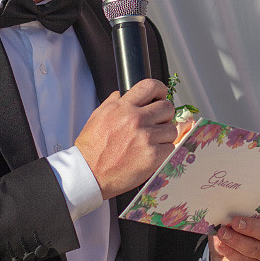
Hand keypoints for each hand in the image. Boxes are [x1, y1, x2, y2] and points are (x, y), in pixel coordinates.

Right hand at [76, 79, 177, 199]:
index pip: (150, 86)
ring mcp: (145, 137)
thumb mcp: (97, 116)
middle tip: (157, 123)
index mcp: (122, 107)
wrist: (89, 174)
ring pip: (171, 129)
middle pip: (167, 107)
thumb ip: (113, 102)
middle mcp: (135, 119)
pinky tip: (151, 154)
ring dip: (164, 136)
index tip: (161, 96)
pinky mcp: (152, 156)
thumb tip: (122, 93)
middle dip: (164, 115)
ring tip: (151, 142)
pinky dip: (163, 152)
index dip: (160, 90)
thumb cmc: (91, 149)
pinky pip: (170, 148)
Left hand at [208, 190, 259, 260]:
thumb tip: (221, 210)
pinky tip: (222, 246)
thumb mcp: (232, 221)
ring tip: (222, 234)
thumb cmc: (234, 234)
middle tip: (235, 222)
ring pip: (254, 248)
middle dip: (251, 226)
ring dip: (236, 240)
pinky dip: (231, 252)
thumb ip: (232, 214)